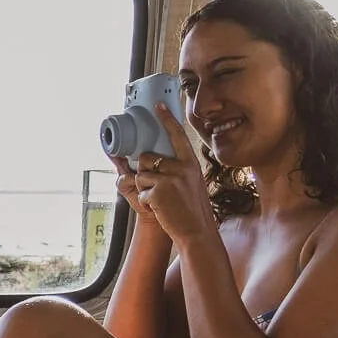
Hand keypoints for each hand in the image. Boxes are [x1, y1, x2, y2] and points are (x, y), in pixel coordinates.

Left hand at [125, 106, 217, 246]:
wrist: (197, 231)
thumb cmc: (192, 209)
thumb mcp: (192, 183)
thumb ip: (178, 170)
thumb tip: (156, 161)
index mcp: (191, 164)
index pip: (177, 136)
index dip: (167, 119)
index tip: (158, 106)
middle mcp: (182, 168)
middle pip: (147, 158)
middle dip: (144, 172)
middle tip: (157, 188)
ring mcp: (170, 179)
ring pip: (140, 175)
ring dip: (144, 189)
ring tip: (160, 199)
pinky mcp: (159, 192)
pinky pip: (141, 192)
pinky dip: (146, 202)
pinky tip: (160, 208)